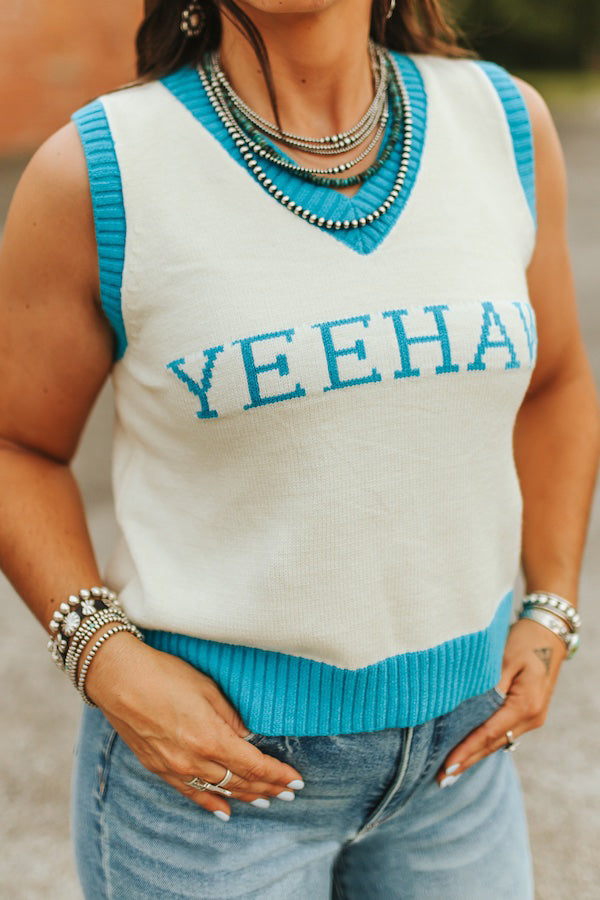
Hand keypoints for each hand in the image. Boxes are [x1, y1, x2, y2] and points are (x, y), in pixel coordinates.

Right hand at [83, 632, 303, 818]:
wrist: (117, 678)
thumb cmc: (164, 674)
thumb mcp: (206, 688)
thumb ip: (231, 717)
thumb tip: (249, 736)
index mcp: (210, 739)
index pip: (254, 765)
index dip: (277, 775)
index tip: (296, 780)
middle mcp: (194, 761)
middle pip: (240, 781)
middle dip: (267, 788)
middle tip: (288, 793)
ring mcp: (174, 768)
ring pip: (218, 790)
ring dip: (245, 796)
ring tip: (267, 801)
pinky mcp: (158, 768)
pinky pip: (190, 794)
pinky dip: (211, 804)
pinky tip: (225, 811)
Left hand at [437, 617, 566, 785]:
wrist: (549, 635)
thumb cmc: (524, 641)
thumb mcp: (505, 658)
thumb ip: (489, 684)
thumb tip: (470, 706)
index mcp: (525, 705)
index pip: (489, 733)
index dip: (467, 750)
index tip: (448, 765)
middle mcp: (531, 717)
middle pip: (493, 744)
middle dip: (468, 761)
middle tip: (442, 779)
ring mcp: (531, 717)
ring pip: (498, 742)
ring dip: (475, 756)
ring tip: (451, 773)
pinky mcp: (527, 713)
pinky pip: (503, 733)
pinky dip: (484, 743)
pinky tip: (469, 752)